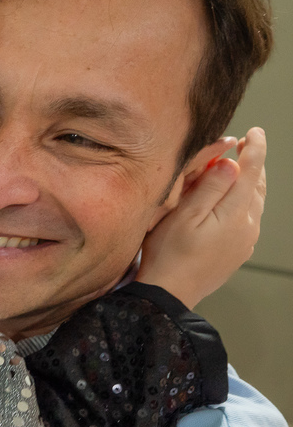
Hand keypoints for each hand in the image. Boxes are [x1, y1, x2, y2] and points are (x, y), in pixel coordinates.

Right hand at [138, 128, 265, 307]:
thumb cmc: (169, 254)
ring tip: (239, 170)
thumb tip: (232, 162)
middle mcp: (247, 227)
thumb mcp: (184, 215)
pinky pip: (248, 219)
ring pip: (254, 203)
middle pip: (257, 186)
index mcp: (234, 214)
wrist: (169, 294)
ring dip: (249, 183)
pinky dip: (244, 202)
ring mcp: (244, 242)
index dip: (255, 149)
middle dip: (254, 164)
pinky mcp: (237, 252)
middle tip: (247, 146)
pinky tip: (231, 202)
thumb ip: (209, 187)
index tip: (255, 132)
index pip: (251, 171)